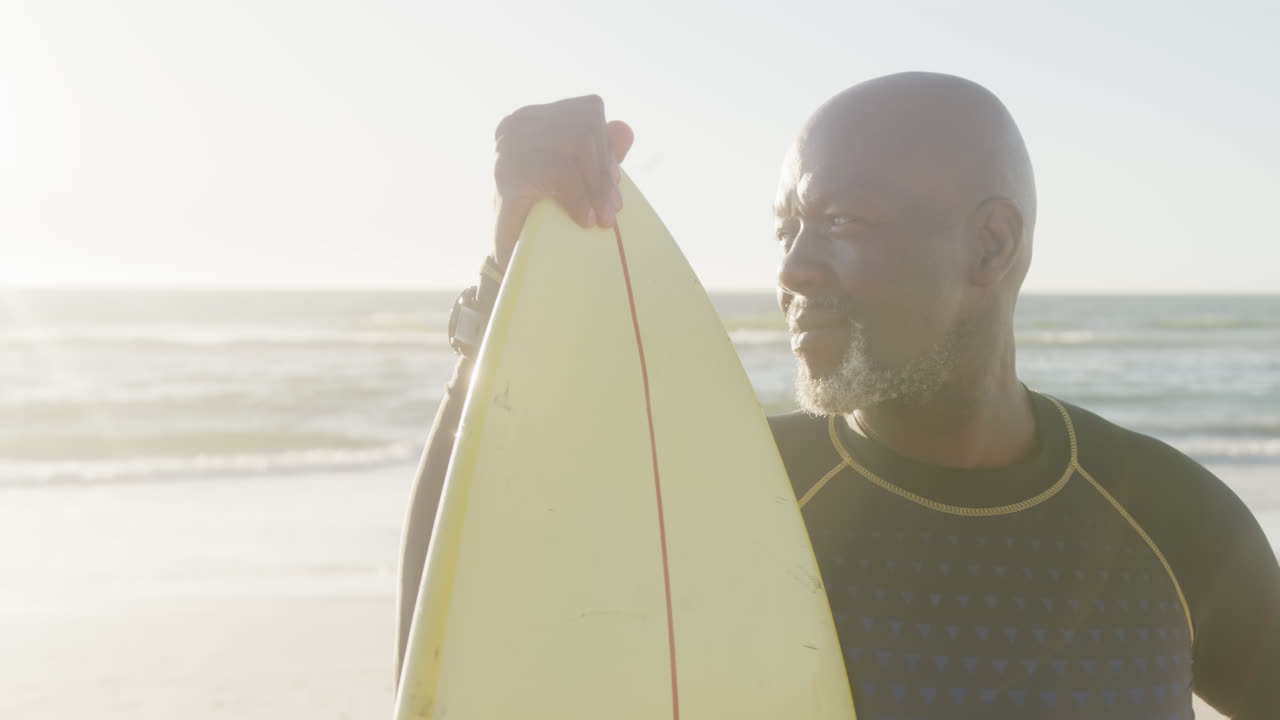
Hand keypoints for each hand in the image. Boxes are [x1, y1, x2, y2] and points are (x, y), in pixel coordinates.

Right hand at [491, 94, 634, 269]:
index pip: (587, 111)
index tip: (614, 181)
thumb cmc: (541, 214)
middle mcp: (516, 125)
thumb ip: (600, 152)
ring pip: (578, 145)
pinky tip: (585, 220)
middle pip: (586, 126)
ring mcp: (509, 146)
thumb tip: (626, 129)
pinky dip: (581, 198)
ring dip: (597, 187)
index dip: (607, 146)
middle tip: (613, 207)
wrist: (510, 255)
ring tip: (603, 218)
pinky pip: (561, 173)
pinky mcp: (509, 172)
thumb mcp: (576, 179)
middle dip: (605, 170)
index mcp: (532, 119)